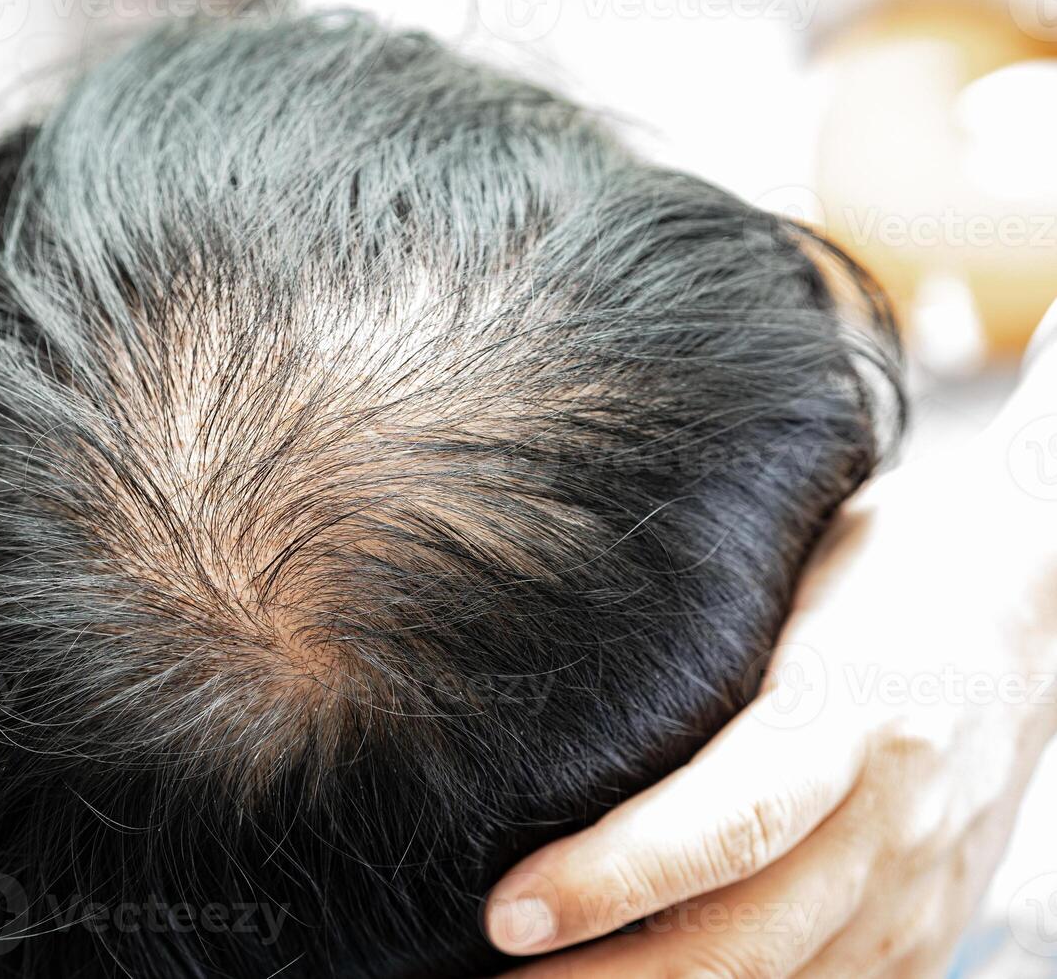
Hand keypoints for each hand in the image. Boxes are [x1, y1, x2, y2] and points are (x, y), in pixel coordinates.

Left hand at [484, 349, 1056, 977]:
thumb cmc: (882, 569)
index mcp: (853, 717)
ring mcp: (922, 897)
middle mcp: (896, 823)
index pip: (725, 825)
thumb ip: (701, 662)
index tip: (505, 913)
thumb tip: (554, 712)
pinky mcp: (929, 937)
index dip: (610, 881)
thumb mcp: (790, 578)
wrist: (1033, 603)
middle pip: (740, 945)